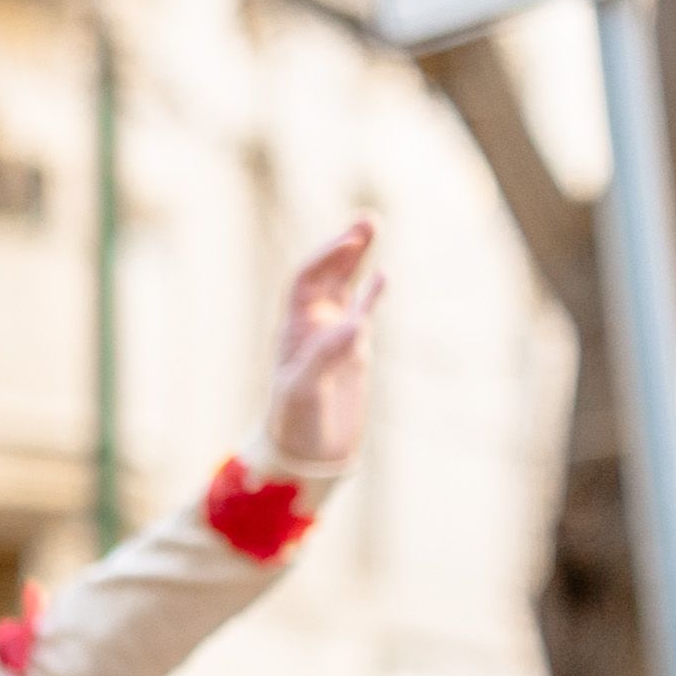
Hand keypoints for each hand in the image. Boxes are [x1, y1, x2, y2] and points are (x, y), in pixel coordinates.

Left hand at [260, 218, 381, 471]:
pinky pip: (361, 311)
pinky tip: (383, 274)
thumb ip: (324, 357)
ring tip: (372, 225)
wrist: (306, 455)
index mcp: (293, 331)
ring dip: (355, 258)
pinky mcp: (351, 352)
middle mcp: (310, 327)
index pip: (306, 281)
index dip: (326, 257)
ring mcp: (331, 337)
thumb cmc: (295, 425)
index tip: (352, 241)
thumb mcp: (305, 392)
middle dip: (343, 246)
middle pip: (324, 275)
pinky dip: (371, 292)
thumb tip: (353, 322)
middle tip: (368, 220)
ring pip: (343, 287)